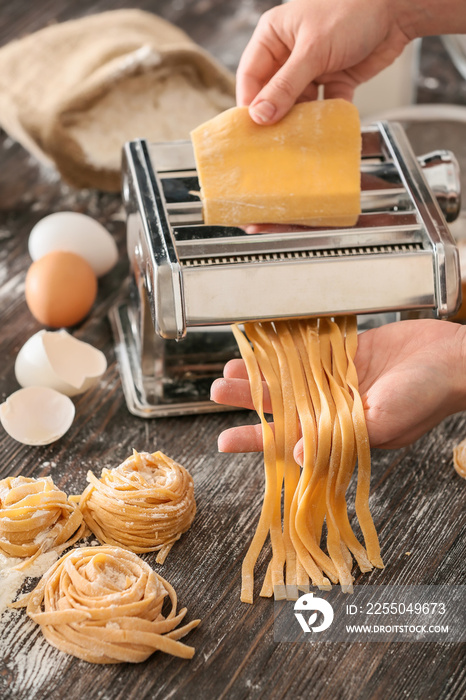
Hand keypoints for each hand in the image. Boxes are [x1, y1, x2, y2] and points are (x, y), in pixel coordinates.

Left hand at [210, 320, 465, 459]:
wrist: (456, 356)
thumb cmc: (428, 394)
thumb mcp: (386, 420)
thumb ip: (341, 436)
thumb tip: (297, 456)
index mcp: (343, 432)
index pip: (289, 440)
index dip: (256, 440)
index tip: (223, 439)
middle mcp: (337, 408)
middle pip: (283, 406)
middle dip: (250, 401)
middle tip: (216, 393)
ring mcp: (341, 379)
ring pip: (290, 378)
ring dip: (261, 374)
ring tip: (230, 369)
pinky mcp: (349, 352)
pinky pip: (310, 350)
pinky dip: (286, 347)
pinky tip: (264, 343)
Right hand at [236, 0, 409, 123]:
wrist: (397, 9)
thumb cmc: (351, 11)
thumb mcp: (312, 51)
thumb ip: (285, 86)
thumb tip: (260, 115)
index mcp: (273, 36)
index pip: (251, 76)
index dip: (250, 103)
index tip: (252, 130)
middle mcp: (290, 52)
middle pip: (273, 93)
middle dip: (276, 115)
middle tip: (273, 140)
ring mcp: (312, 67)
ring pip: (299, 102)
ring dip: (301, 118)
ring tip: (300, 136)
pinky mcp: (335, 78)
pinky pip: (325, 104)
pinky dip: (327, 115)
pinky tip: (329, 125)